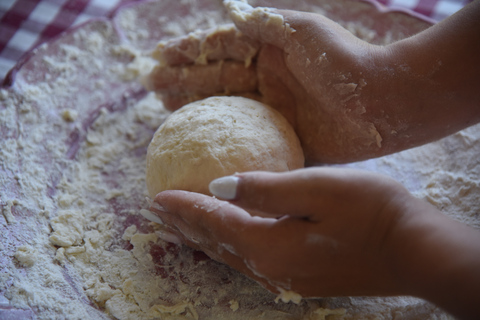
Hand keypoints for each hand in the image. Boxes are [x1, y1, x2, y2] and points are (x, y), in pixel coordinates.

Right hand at [147, 4, 389, 163]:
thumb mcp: (302, 31)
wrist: (384, 103)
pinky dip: (222, 144)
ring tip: (162, 109)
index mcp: (270, 54)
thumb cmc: (345, 62)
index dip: (189, 53)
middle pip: (215, 80)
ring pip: (224, 111)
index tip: (159, 57)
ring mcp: (273, 113)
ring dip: (193, 109)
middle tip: (149, 85)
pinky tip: (200, 145)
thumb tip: (227, 11)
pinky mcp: (283, 141)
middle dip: (181, 81)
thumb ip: (264, 23)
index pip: (220, 51)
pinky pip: (246, 142)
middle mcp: (267, 82)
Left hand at [149, 167, 479, 318]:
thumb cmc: (370, 212)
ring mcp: (288, 276)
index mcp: (268, 246)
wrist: (414, 250)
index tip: (156, 196)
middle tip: (158, 212)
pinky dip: (229, 245)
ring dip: (203, 238)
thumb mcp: (316, 188)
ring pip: (230, 255)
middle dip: (185, 227)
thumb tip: (218, 186)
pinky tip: (231, 238)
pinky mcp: (302, 276)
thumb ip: (264, 189)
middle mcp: (271, 268)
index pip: (213, 222)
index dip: (183, 208)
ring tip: (183, 226)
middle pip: (215, 244)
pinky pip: (251, 260)